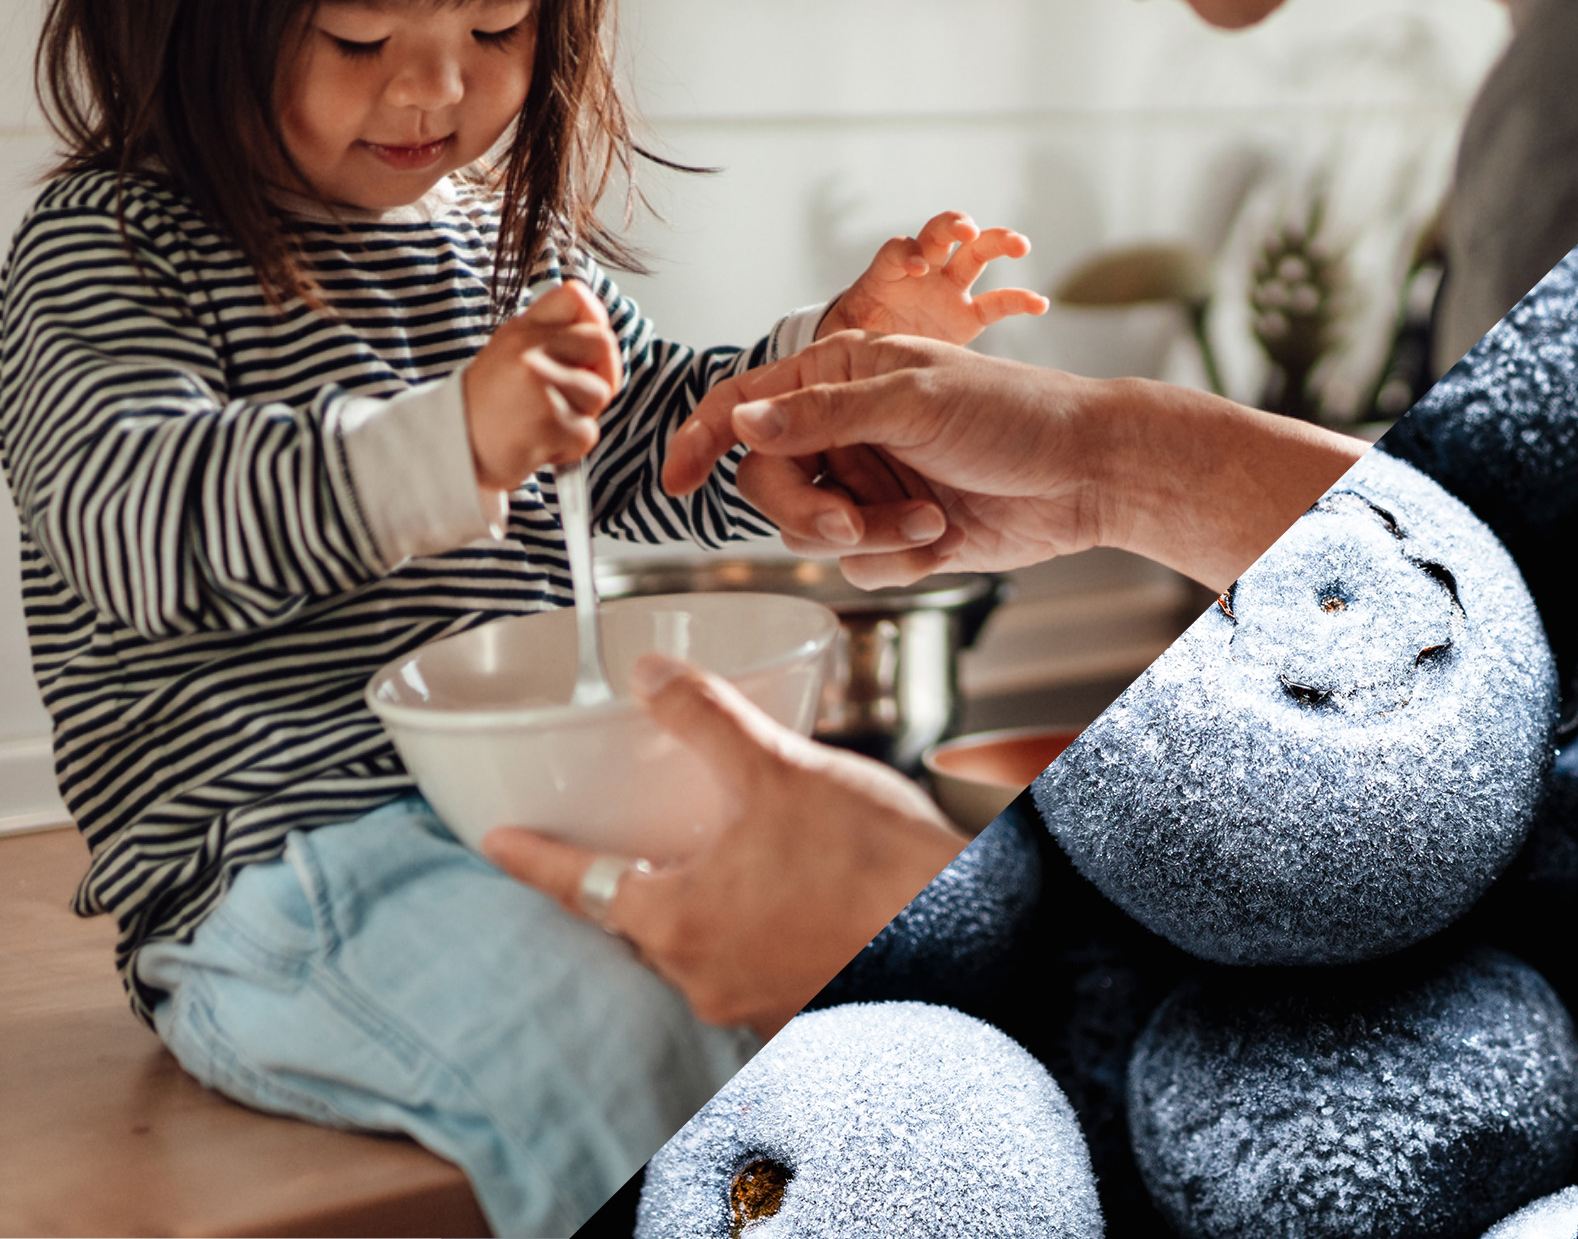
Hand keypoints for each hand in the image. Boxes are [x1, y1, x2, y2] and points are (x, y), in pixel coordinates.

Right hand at [463, 281, 618, 515]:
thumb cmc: (492, 404)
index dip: (592, 321)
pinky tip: (536, 442)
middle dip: (597, 373)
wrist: (453, 447)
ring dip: (579, 415)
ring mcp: (537, 385)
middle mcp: (527, 351)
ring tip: (540, 419)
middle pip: (603, 344)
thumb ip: (552, 332)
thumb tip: (597, 318)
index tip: (581, 347)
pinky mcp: (546, 422)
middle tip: (564, 395)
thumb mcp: (511, 353)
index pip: (574, 297)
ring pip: (598, 393)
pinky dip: (568, 445)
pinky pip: (586, 432)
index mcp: (521, 331)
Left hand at [480, 655, 966, 1031]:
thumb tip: (649, 676)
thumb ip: (705, 719)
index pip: (573, 884)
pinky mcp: (806, 1010)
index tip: (495, 843)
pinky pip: (756, 973)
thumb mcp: (779, 769)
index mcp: (673, 920)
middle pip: (636, 924)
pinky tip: (790, 907)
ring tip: (722, 868)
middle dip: (627, 885)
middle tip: (619, 846)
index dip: (531, 856)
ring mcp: (753, 1004)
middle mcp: (701, 976)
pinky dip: (757, 938)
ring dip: (700, 914)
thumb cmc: (873, 866)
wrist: (973, 935)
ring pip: (700, 952)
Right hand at [661, 331, 1363, 588]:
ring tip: (925, 522)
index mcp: (840, 377)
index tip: (676, 480)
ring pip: (809, 533)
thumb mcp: (916, 401)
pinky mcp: (897, 535)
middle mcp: (844, 432)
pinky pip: (857, 565)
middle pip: (766, 484)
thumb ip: (824, 414)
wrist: (1089, 476)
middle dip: (805, 511)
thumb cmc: (1017, 415)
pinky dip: (895, 559)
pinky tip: (942, 539)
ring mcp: (869, 484)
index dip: (701, 438)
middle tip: (848, 524)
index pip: (745, 405)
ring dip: (863, 536)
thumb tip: (744, 420)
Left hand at [816, 212, 1048, 345]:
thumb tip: (810, 363)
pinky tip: (1040, 305)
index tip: (916, 268)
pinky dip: (1020, 300)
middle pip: (941, 235)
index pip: (898, 250)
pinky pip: (998, 304)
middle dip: (954, 226)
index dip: (907, 253)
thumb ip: (831, 348)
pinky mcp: (968, 317)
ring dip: (997, 242)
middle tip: (967, 229)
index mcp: (886, 276)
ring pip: (976, 254)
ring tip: (1019, 245)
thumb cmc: (848, 352)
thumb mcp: (834, 346)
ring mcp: (948, 292)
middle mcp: (920, 275)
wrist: (867, 364)